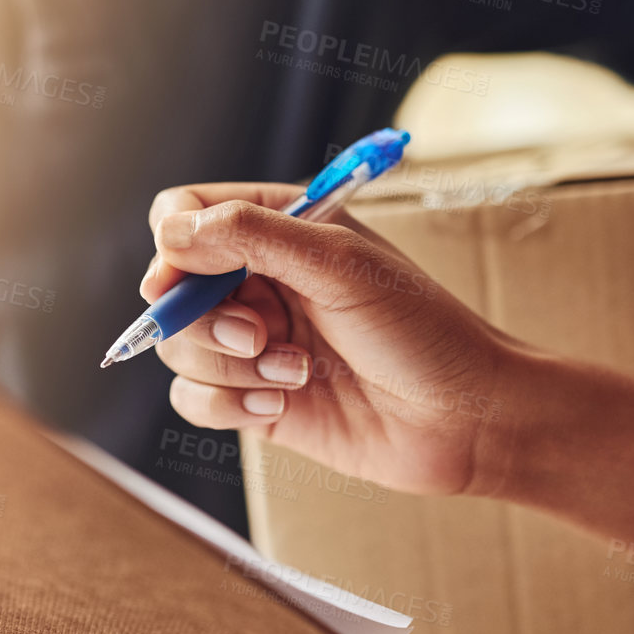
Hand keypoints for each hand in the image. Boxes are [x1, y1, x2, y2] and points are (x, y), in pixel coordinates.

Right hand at [143, 183, 525, 496]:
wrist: (464, 419)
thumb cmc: (422, 331)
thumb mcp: (339, 264)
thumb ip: (251, 237)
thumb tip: (170, 235)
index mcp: (281, 228)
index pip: (184, 213)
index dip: (172, 245)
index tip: (182, 276)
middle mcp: (260, 281)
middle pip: (169, 288)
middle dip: (203, 318)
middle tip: (259, 334)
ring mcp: (255, 342)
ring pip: (180, 347)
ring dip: (229, 366)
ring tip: (296, 373)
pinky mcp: (255, 399)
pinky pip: (195, 399)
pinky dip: (229, 405)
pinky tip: (284, 406)